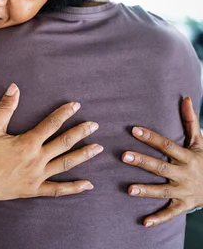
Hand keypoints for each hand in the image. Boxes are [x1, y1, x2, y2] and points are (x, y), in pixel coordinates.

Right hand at [0, 83, 102, 204]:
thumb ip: (5, 108)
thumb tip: (14, 87)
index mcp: (27, 143)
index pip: (51, 124)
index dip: (64, 113)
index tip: (76, 105)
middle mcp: (36, 159)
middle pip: (64, 143)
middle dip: (80, 132)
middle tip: (94, 125)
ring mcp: (37, 176)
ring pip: (65, 164)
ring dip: (83, 155)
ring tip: (98, 148)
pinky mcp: (34, 189)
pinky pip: (57, 189)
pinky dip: (73, 188)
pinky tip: (88, 184)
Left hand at [122, 97, 202, 226]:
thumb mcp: (200, 142)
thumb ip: (190, 121)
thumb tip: (185, 97)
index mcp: (186, 157)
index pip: (166, 145)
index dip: (150, 137)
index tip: (134, 129)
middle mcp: (184, 174)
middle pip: (160, 167)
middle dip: (142, 161)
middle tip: (123, 155)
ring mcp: (183, 191)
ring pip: (162, 191)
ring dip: (146, 191)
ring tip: (129, 189)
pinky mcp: (183, 205)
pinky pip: (170, 213)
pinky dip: (158, 219)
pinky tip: (144, 222)